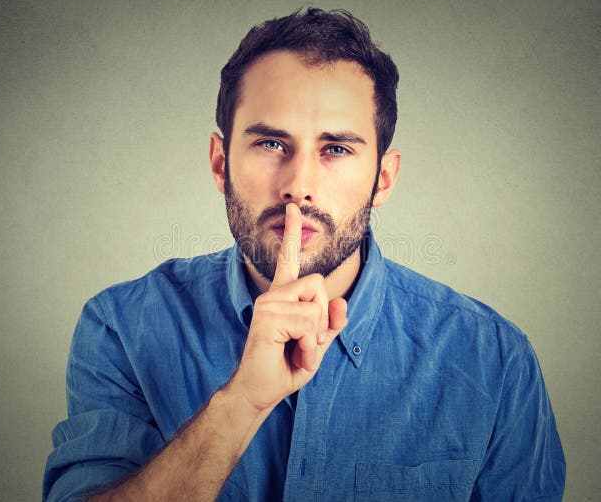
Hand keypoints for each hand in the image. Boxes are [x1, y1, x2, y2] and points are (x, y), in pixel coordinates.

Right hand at [230, 203, 348, 411]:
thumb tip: (340, 301)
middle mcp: (273, 294)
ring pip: (316, 306)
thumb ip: (330, 323)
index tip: (293, 209)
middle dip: (322, 318)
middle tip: (306, 343)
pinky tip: (293, 354)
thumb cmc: (285, 367)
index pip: (288, 259)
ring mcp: (268, 303)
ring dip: (315, 337)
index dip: (292, 233)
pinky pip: (308, 323)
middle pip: (319, 284)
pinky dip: (308, 346)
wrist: (260, 391)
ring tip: (297, 350)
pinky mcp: (267, 316)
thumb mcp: (317, 343)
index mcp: (282, 296)